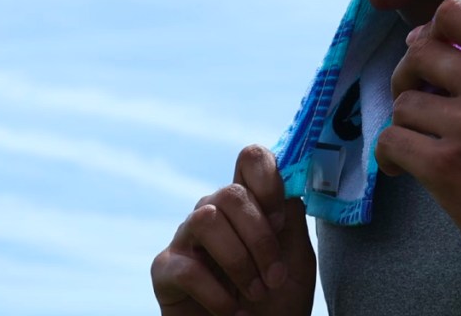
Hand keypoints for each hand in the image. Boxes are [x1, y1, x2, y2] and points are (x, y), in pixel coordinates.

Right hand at [151, 144, 315, 315]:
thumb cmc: (278, 300)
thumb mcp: (296, 257)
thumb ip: (291, 219)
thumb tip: (287, 187)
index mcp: (248, 203)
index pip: (250, 159)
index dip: (267, 179)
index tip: (280, 220)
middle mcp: (214, 211)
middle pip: (230, 192)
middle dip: (260, 238)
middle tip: (275, 276)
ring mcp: (186, 239)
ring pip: (205, 218)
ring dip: (238, 261)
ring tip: (255, 293)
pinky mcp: (164, 270)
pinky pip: (186, 268)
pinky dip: (217, 294)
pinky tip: (231, 310)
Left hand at [375, 0, 460, 295]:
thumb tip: (418, 36)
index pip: (454, 11)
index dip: (431, 30)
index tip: (432, 59)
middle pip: (418, 51)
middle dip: (407, 77)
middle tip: (420, 105)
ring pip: (402, 102)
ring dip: (406, 126)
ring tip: (427, 147)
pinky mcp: (446, 167)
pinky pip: (390, 141)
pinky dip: (391, 158)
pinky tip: (408, 171)